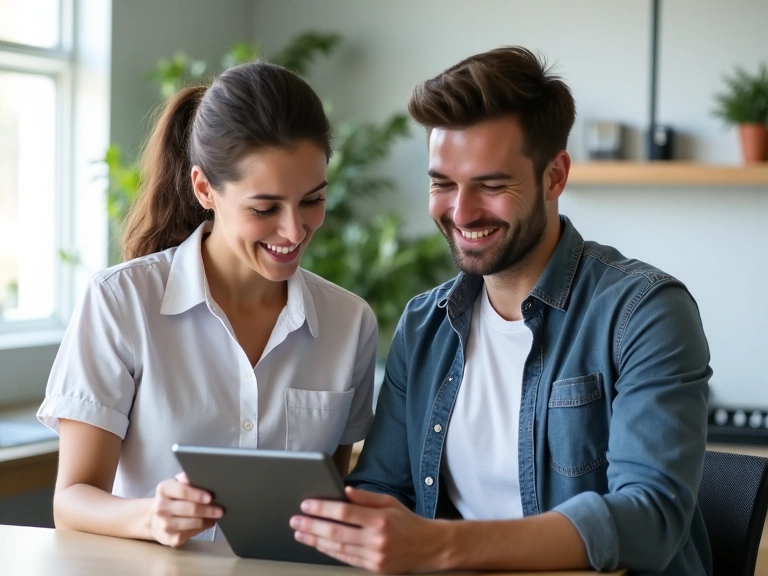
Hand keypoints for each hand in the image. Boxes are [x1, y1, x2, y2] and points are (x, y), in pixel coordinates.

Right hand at [149, 472, 222, 546]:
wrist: (154, 520)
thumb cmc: (172, 498)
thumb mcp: (176, 484)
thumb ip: (187, 479)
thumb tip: (203, 476)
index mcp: (163, 489)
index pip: (182, 491)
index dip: (197, 494)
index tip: (211, 497)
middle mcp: (161, 507)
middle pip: (190, 509)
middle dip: (208, 509)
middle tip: (221, 510)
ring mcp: (164, 525)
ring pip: (192, 523)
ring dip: (207, 520)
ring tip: (216, 516)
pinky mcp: (170, 539)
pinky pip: (190, 534)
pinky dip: (202, 528)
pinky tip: (208, 523)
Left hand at [290, 486, 449, 572]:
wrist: (429, 547)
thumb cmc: (407, 521)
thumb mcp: (389, 501)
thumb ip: (366, 497)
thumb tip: (345, 491)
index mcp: (380, 519)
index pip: (344, 512)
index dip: (322, 508)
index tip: (307, 505)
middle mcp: (376, 539)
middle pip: (336, 532)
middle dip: (312, 526)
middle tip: (296, 520)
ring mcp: (374, 556)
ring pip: (337, 549)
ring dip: (315, 541)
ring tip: (300, 533)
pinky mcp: (373, 568)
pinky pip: (346, 559)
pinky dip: (329, 552)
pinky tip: (318, 545)